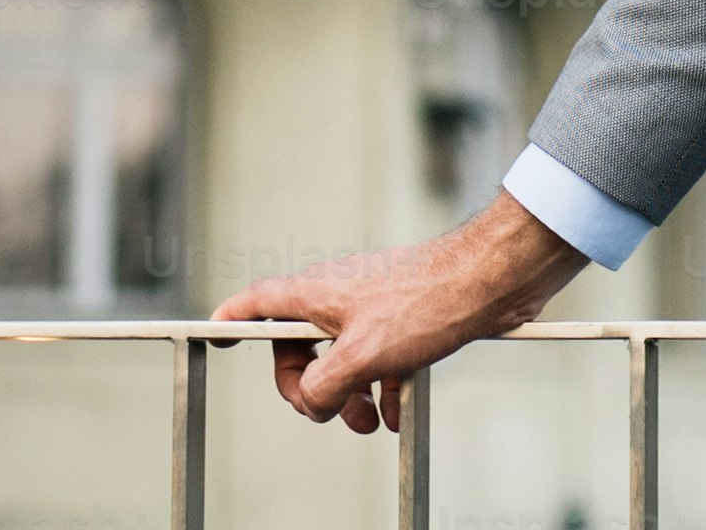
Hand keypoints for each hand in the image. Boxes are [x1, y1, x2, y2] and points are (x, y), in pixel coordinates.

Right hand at [216, 194, 589, 434]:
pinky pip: (377, 362)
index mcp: (314, 295)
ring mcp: (370, 309)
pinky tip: (398, 412)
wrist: (488, 283)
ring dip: (349, 397)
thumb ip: (322, 385)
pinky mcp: (402, 322)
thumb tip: (311, 402)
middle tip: (327, 413)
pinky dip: (382, 390)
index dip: (231, 322)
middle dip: (308, 388)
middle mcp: (336, 298)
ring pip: (340, 360)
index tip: (216, 337)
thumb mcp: (361, 355)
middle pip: (298, 347)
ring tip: (371, 422)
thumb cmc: (425, 302)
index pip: (255, 304)